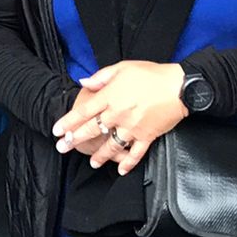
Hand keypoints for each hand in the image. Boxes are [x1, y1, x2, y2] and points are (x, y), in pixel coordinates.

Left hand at [55, 61, 188, 174]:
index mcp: (110, 96)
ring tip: (92, 163)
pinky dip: (128, 162)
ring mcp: (133, 127)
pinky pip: (135, 153)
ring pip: (111, 145)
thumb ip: (101, 77)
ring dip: (99, 156)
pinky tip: (120, 169)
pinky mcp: (147, 136)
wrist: (180, 87)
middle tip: (63, 148)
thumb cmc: (151, 74)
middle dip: (75, 140)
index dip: (68, 122)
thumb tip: (84, 82)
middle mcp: (118, 114)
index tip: (57, 130)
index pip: (83, 111)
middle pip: (92, 130)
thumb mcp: (123, 67)